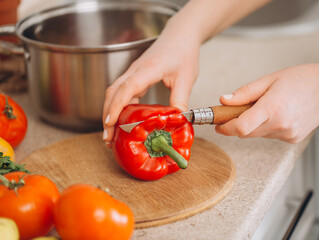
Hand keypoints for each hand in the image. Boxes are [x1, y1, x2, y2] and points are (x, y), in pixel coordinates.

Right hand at [102, 23, 199, 145]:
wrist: (180, 35)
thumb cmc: (183, 53)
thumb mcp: (186, 78)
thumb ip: (180, 100)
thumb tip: (176, 121)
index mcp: (149, 69)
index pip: (127, 87)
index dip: (117, 106)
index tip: (110, 123)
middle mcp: (136, 70)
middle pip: (113, 92)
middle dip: (107, 115)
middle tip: (108, 138)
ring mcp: (133, 72)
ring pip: (114, 93)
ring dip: (110, 113)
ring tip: (111, 135)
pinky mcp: (135, 76)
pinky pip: (121, 92)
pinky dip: (118, 108)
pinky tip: (121, 122)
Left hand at [215, 62, 318, 142]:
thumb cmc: (302, 79)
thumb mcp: (269, 79)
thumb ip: (244, 93)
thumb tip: (224, 101)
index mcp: (272, 108)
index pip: (240, 127)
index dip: (225, 127)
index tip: (218, 123)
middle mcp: (280, 125)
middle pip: (245, 133)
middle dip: (236, 124)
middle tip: (235, 111)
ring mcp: (287, 134)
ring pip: (257, 134)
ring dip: (253, 124)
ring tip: (264, 107)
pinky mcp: (292, 139)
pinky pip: (270, 135)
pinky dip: (266, 127)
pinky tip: (277, 113)